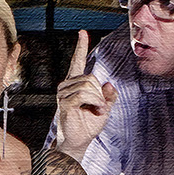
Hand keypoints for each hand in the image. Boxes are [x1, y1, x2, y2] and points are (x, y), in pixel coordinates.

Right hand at [50, 36, 113, 153]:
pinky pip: (84, 94)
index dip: (81, 46)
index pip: (77, 61)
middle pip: (90, 77)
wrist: (79, 142)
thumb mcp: (105, 108)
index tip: (83, 32)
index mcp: (75, 83)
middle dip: (100, 93)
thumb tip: (109, 84)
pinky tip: (95, 110)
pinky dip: (95, 102)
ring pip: (88, 85)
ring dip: (98, 100)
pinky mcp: (65, 103)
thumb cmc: (88, 125)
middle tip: (100, 107)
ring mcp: (64, 94)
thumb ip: (109, 96)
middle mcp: (67, 86)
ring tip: (96, 110)